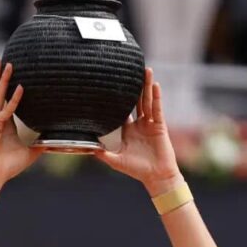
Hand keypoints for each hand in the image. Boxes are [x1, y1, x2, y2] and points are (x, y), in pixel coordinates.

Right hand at [0, 59, 41, 184]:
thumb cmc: (8, 166)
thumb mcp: (30, 154)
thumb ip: (40, 146)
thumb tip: (53, 143)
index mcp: (5, 123)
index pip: (7, 100)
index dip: (10, 88)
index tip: (15, 75)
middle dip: (1, 76)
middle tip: (4, 60)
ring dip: (2, 79)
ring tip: (4, 63)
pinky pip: (6, 109)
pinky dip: (14, 99)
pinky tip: (21, 88)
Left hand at [94, 68, 183, 196]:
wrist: (156, 176)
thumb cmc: (137, 170)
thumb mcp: (116, 161)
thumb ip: (103, 155)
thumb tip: (87, 148)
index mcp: (127, 130)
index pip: (120, 111)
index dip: (117, 98)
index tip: (110, 85)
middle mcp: (139, 124)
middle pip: (135, 101)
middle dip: (134, 86)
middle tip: (130, 69)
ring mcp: (150, 123)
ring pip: (147, 101)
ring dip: (146, 86)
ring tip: (145, 70)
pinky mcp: (159, 125)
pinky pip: (157, 109)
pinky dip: (156, 97)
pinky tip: (154, 85)